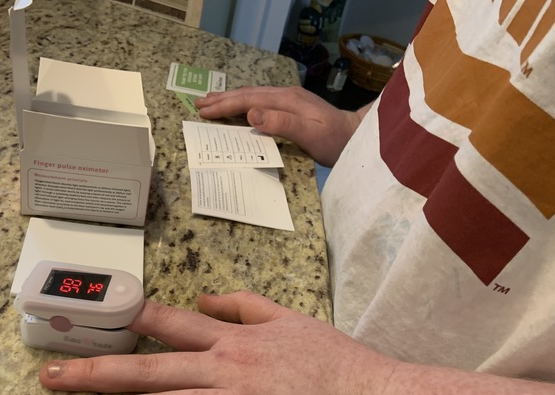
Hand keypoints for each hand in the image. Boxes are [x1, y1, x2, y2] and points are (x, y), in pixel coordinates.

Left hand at [39, 291, 396, 394]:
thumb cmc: (340, 365)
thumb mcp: (292, 319)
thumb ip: (245, 306)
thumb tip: (204, 301)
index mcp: (236, 339)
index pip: (171, 325)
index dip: (128, 323)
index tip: (92, 321)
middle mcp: (226, 369)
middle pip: (149, 366)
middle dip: (95, 370)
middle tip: (49, 376)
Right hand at [195, 86, 366, 166]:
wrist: (356, 136)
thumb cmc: (334, 140)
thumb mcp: (310, 135)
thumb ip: (282, 123)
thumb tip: (252, 114)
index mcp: (287, 100)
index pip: (249, 100)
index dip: (225, 105)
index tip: (205, 110)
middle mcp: (286, 95)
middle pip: (248, 94)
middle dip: (222, 99)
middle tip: (198, 104)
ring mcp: (289, 99)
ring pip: (252, 95)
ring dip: (230, 98)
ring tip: (210, 101)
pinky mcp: (291, 106)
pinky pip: (260, 100)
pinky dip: (243, 102)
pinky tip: (237, 105)